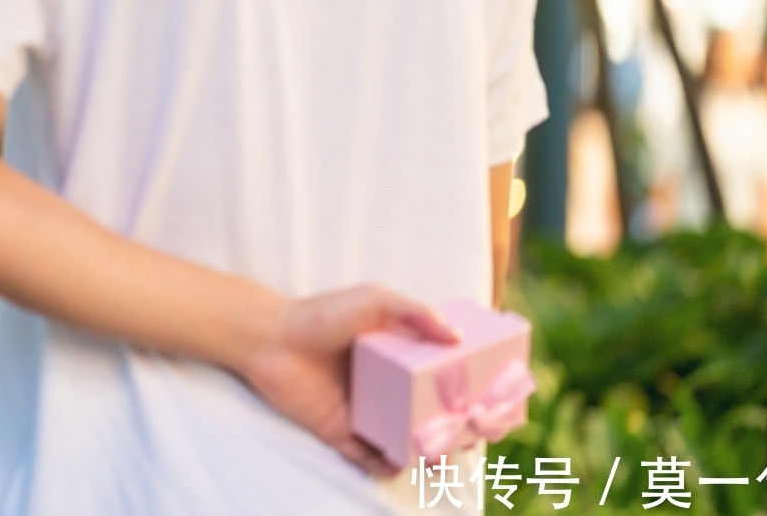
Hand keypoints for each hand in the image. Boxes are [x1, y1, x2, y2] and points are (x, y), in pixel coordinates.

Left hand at [237, 285, 458, 477]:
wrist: (270, 337)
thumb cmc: (321, 313)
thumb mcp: (373, 300)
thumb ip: (415, 312)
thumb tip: (458, 337)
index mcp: (403, 360)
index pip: (448, 382)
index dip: (475, 394)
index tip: (496, 402)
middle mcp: (389, 389)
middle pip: (436, 417)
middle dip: (461, 430)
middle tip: (475, 429)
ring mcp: (367, 413)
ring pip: (408, 443)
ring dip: (429, 454)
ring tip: (439, 452)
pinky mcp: (342, 432)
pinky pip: (370, 458)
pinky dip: (386, 466)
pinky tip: (398, 463)